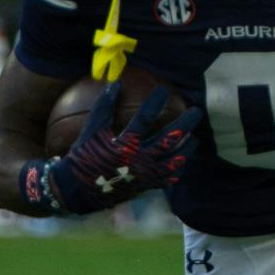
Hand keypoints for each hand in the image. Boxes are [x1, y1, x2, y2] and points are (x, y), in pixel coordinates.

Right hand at [25, 82, 202, 215]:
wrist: (78, 190)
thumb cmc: (83, 158)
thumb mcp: (90, 132)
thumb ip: (103, 108)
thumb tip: (115, 83)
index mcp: (124, 145)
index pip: (144, 119)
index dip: (155, 103)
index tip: (163, 91)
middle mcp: (138, 161)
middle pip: (168, 140)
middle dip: (185, 124)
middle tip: (196, 111)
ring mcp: (144, 176)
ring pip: (173, 161)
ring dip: (186, 149)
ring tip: (194, 139)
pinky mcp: (145, 187)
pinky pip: (166, 179)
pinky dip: (176, 170)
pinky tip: (181, 162)